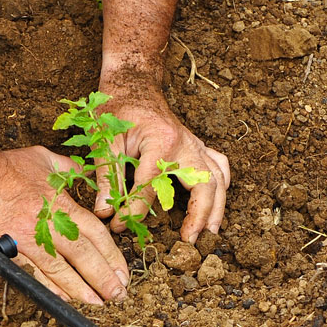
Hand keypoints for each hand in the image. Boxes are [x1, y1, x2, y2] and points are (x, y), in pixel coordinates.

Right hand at [0, 146, 129, 304]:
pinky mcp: (12, 251)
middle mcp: (51, 225)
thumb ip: (69, 169)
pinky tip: (64, 299)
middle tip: (118, 295)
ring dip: (82, 290)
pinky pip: (36, 273)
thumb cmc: (6, 167)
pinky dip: (51, 288)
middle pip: (85, 257)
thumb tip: (85, 172)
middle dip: (104, 279)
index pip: (96, 235)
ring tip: (98, 303)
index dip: (113, 256)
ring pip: (62, 271)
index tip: (123, 272)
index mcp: (62, 204)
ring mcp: (31, 240)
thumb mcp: (45, 159)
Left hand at [91, 89, 229, 243]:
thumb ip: (106, 177)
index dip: (135, 210)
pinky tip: (216, 205)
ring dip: (216, 208)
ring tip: (209, 235)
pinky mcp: (197, 145)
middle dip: (198, 217)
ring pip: (217, 179)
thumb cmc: (116, 107)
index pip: (151, 186)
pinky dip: (222, 186)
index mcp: (161, 140)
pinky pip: (219, 166)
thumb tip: (105, 212)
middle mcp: (185, 143)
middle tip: (187, 244)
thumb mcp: (104, 140)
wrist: (132, 83)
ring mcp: (194, 144)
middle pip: (202, 186)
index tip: (120, 226)